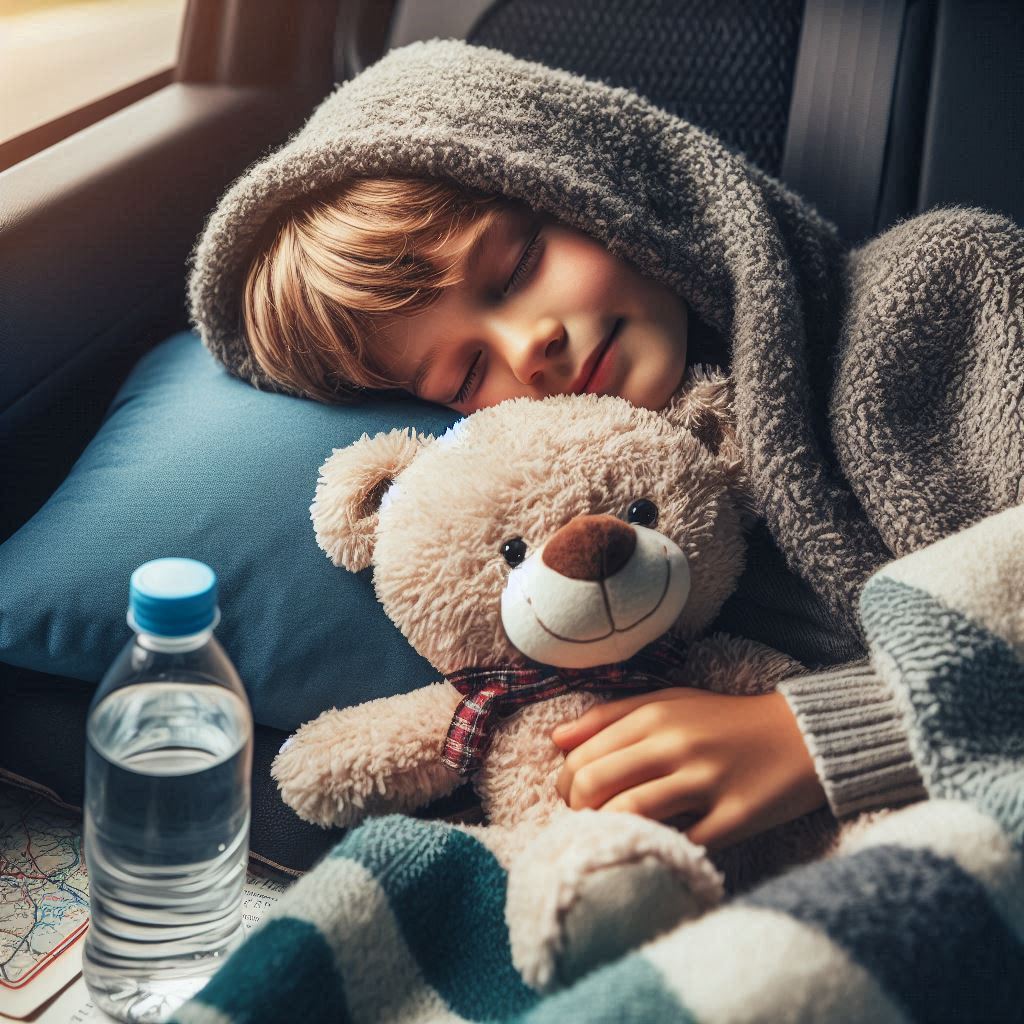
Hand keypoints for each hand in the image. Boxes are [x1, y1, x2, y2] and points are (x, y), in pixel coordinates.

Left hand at [551, 688, 825, 850]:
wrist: (801, 736)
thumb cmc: (723, 721)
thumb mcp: (667, 703)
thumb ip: (609, 717)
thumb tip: (556, 740)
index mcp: (654, 717)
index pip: (581, 758)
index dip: (565, 786)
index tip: (574, 798)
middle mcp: (675, 745)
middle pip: (594, 784)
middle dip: (577, 810)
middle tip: (587, 820)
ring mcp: (706, 781)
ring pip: (629, 812)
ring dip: (607, 830)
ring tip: (611, 834)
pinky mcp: (735, 817)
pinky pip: (680, 841)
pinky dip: (658, 846)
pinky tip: (654, 846)